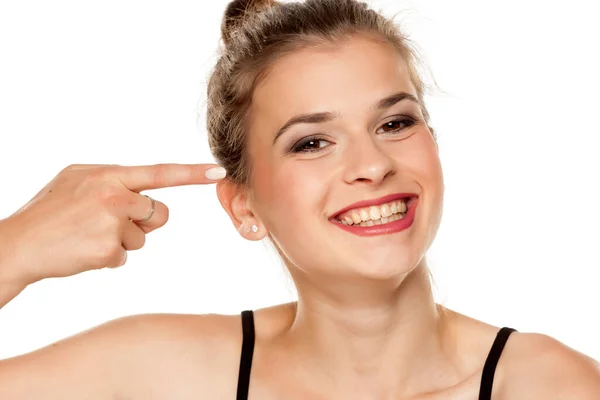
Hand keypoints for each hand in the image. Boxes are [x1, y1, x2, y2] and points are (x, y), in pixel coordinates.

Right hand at [1, 163, 225, 285]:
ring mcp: (112, 223)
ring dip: (121, 240)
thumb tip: (143, 193)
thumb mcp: (76, 180)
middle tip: (107, 222)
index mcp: (108, 175)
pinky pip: (124, 256)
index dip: (191, 173)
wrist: (18, 244)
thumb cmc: (49, 211)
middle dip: (143, 221)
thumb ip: (114, 181)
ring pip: (142, 237)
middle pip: (160, 213)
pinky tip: (83, 250)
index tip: (218, 171)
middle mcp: (114, 195)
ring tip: (87, 235)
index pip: (159, 173)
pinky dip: (107, 257)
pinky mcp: (108, 250)